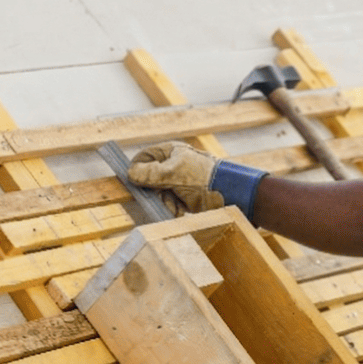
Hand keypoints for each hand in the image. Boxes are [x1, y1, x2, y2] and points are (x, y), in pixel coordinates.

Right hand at [126, 142, 266, 218]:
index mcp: (171, 152)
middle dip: (155, 192)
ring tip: (176, 207)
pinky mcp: (186, 196)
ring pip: (159, 194)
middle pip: (150, 179)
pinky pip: (171, 203)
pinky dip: (174, 209)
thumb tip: (131, 173)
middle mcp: (174, 165)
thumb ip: (151, 173)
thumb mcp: (174, 174)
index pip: (145, 157)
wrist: (232, 195)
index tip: (133, 181)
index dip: (138, 169)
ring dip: (165, 203)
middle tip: (160, 198)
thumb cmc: (204, 179)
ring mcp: (180, 181)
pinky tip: (182, 211)